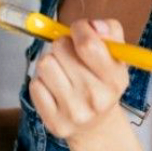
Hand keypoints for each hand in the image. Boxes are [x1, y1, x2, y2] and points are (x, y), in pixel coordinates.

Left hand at [29, 19, 128, 141]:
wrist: (96, 125)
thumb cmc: (103, 80)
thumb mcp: (117, 55)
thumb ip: (110, 31)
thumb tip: (92, 25)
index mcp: (115, 79)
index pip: (87, 44)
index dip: (79, 29)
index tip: (79, 31)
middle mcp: (96, 98)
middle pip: (61, 48)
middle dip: (63, 44)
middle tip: (71, 55)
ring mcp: (74, 112)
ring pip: (45, 64)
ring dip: (51, 62)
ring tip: (62, 71)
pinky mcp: (54, 122)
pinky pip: (35, 85)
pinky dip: (42, 81)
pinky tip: (55, 88)